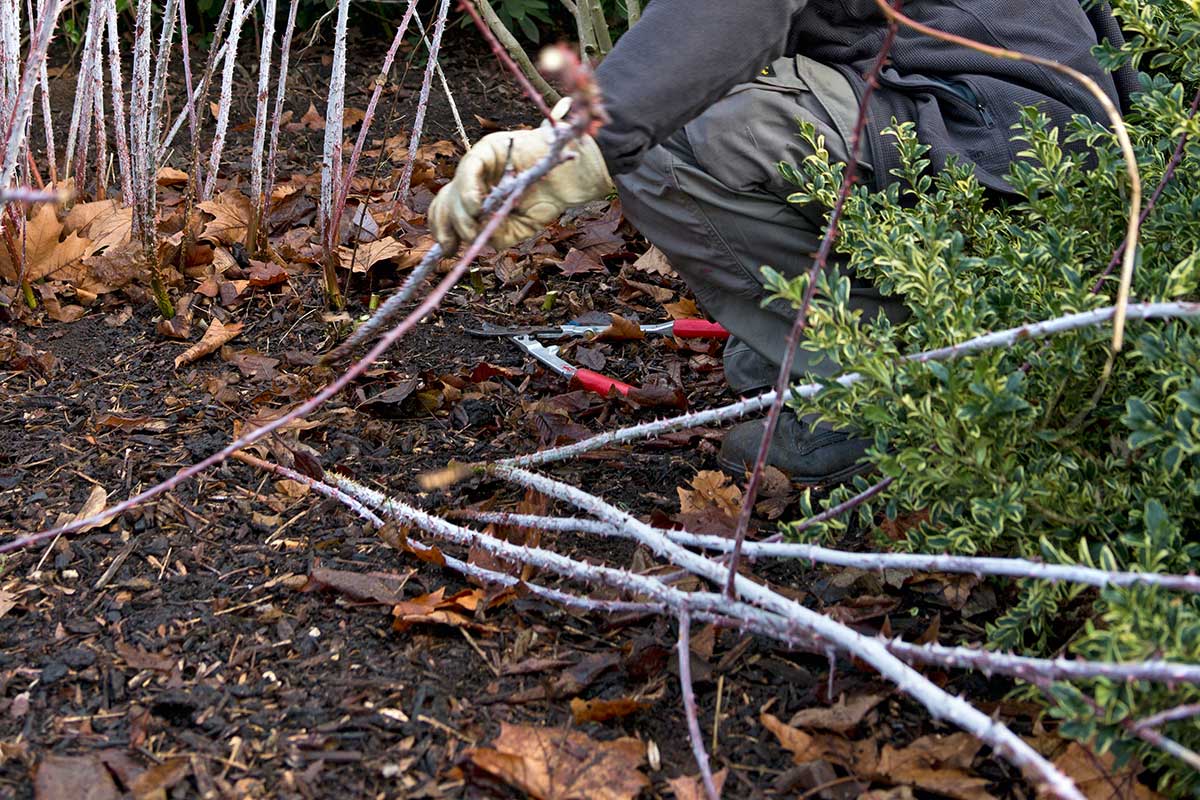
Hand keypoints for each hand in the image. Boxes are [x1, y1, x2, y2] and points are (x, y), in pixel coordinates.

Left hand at [428, 127, 612, 251]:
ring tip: (473, 230)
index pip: (448, 209)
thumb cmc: (547, 200)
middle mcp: (475, 178)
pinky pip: (468, 171)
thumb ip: (495, 235)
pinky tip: (477, 208)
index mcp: (479, 194)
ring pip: (453, 190)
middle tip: (452, 246)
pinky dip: (468, 193)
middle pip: (445, 200)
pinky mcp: (487, 149)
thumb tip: (473, 239)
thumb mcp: (516, 228)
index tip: (448, 250)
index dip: (443, 229)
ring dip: (459, 215)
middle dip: (444, 226)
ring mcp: (480, 163)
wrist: (572, 180)